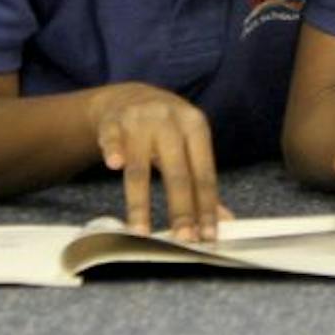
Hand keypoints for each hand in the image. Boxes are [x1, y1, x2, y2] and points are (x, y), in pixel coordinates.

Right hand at [87, 83, 230, 240]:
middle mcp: (170, 122)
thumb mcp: (189, 145)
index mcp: (196, 126)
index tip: (208, 235)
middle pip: (177, 172)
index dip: (207, 205)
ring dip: (140, 202)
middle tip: (184, 239)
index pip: (204, 173)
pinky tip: (114, 166)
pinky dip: (114, 151)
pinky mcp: (112, 122)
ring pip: (140, 166)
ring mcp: (140, 120)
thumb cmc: (167, 128)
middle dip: (181, 208)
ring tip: (140, 232)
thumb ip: (202, 181)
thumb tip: (223, 219)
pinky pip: (112, 139)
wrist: (130, 96)